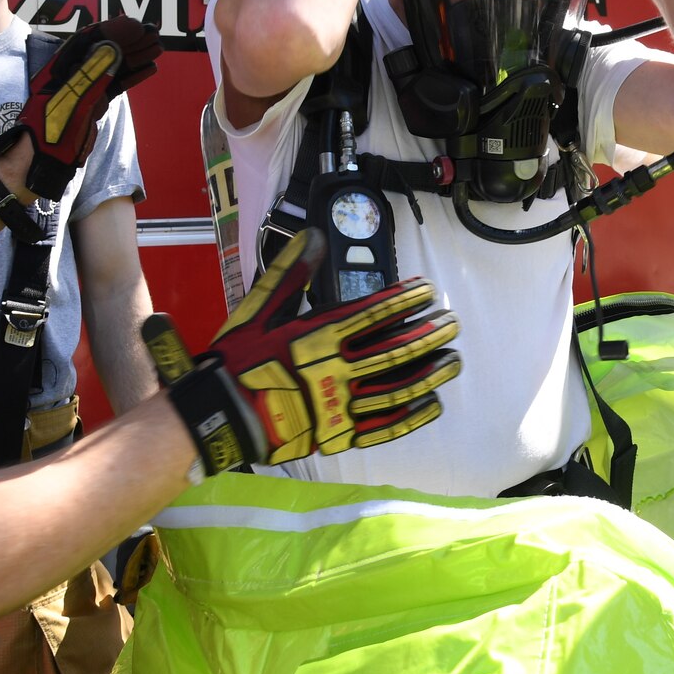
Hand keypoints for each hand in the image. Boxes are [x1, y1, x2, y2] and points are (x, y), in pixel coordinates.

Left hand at [0, 17, 160, 200]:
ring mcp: (85, 89)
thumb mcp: (72, 98)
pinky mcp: (94, 104)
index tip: (137, 25)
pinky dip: (133, 76)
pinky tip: (149, 68)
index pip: (90, 40)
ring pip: (115, 66)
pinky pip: (116, 85)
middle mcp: (74, 74)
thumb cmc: (50, 130)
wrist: (43, 162)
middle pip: (106, 50)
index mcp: (62, 67)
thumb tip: (113, 46)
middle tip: (155, 33)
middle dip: (130, 40)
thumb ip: (93, 71)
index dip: (114, 30)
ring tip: (158, 47)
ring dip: (136, 56)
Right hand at [142, 231, 459, 472]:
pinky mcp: (338, 435)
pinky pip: (383, 427)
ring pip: (397, 389)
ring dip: (429, 373)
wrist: (220, 417)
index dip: (405, 301)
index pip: (374, 314)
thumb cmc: (239, 362)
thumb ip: (289, 274)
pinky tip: (431, 404)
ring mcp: (340, 407)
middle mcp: (335, 371)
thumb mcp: (258, 312)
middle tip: (452, 323)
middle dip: (428, 334)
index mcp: (318, 338)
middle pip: (395, 351)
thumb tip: (312, 237)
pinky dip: (411, 416)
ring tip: (453, 361)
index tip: (428, 291)